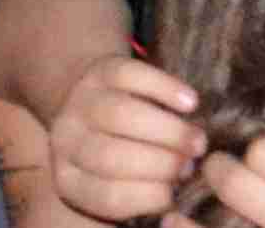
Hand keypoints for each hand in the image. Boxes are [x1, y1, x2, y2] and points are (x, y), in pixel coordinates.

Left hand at [48, 55, 207, 223]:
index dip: (146, 197)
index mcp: (70, 179)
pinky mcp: (101, 68)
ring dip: (167, 130)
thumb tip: (177, 195)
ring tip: (197, 141)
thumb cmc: (114, 149)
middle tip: (192, 165)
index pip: (105, 195)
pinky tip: (191, 103)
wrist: (85, 99)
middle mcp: (67, 141)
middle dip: (159, 163)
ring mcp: (80, 101)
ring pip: (121, 114)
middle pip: (110, 155)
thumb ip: (139, 187)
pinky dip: (164, 88)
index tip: (175, 194)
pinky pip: (132, 75)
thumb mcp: (114, 178)